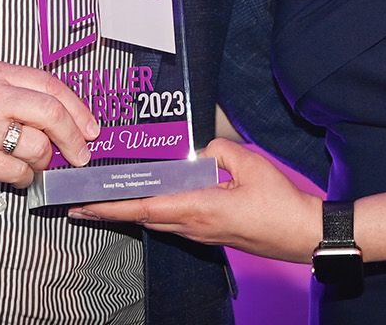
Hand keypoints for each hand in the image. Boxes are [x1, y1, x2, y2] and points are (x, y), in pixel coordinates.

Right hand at [0, 59, 100, 189]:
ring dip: (44, 162)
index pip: (50, 84)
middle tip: (80, 154)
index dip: (77, 108)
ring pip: (36, 146)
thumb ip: (18, 93)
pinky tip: (19, 177)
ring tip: (36, 165)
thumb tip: (65, 115)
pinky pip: (15, 172)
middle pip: (50, 112)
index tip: (91, 128)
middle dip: (73, 138)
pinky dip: (25, 179)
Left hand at [70, 138, 321, 263]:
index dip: (109, 207)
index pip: (143, 207)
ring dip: (131, 213)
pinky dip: (154, 213)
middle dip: (110, 211)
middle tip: (83, 204)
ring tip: (109, 202)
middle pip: (142, 218)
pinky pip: (173, 223)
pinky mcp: (211, 235)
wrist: (302, 233)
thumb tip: (200, 151)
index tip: (84, 206)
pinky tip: (152, 203)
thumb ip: (218, 149)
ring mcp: (202, 234)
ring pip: (157, 222)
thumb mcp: (250, 162)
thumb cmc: (280, 204)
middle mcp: (194, 226)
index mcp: (198, 208)